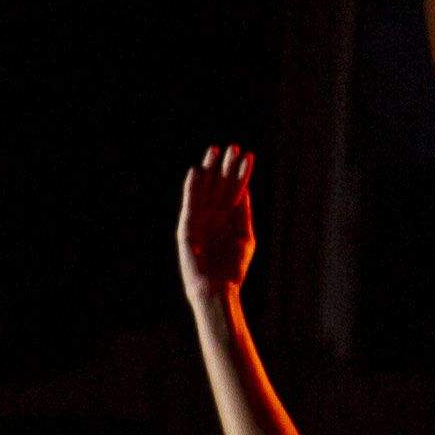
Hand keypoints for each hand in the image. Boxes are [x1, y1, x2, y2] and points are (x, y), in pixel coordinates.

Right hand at [176, 144, 258, 293]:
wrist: (216, 287)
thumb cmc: (232, 266)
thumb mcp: (244, 236)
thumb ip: (243, 213)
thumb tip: (245, 189)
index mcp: (228, 217)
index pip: (234, 189)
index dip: (240, 172)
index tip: (247, 155)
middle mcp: (213, 215)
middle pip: (220, 184)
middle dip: (225, 166)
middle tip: (232, 147)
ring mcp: (200, 219)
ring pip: (204, 188)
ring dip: (209, 169)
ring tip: (214, 151)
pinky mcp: (187, 226)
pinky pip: (190, 202)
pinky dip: (192, 186)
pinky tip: (197, 171)